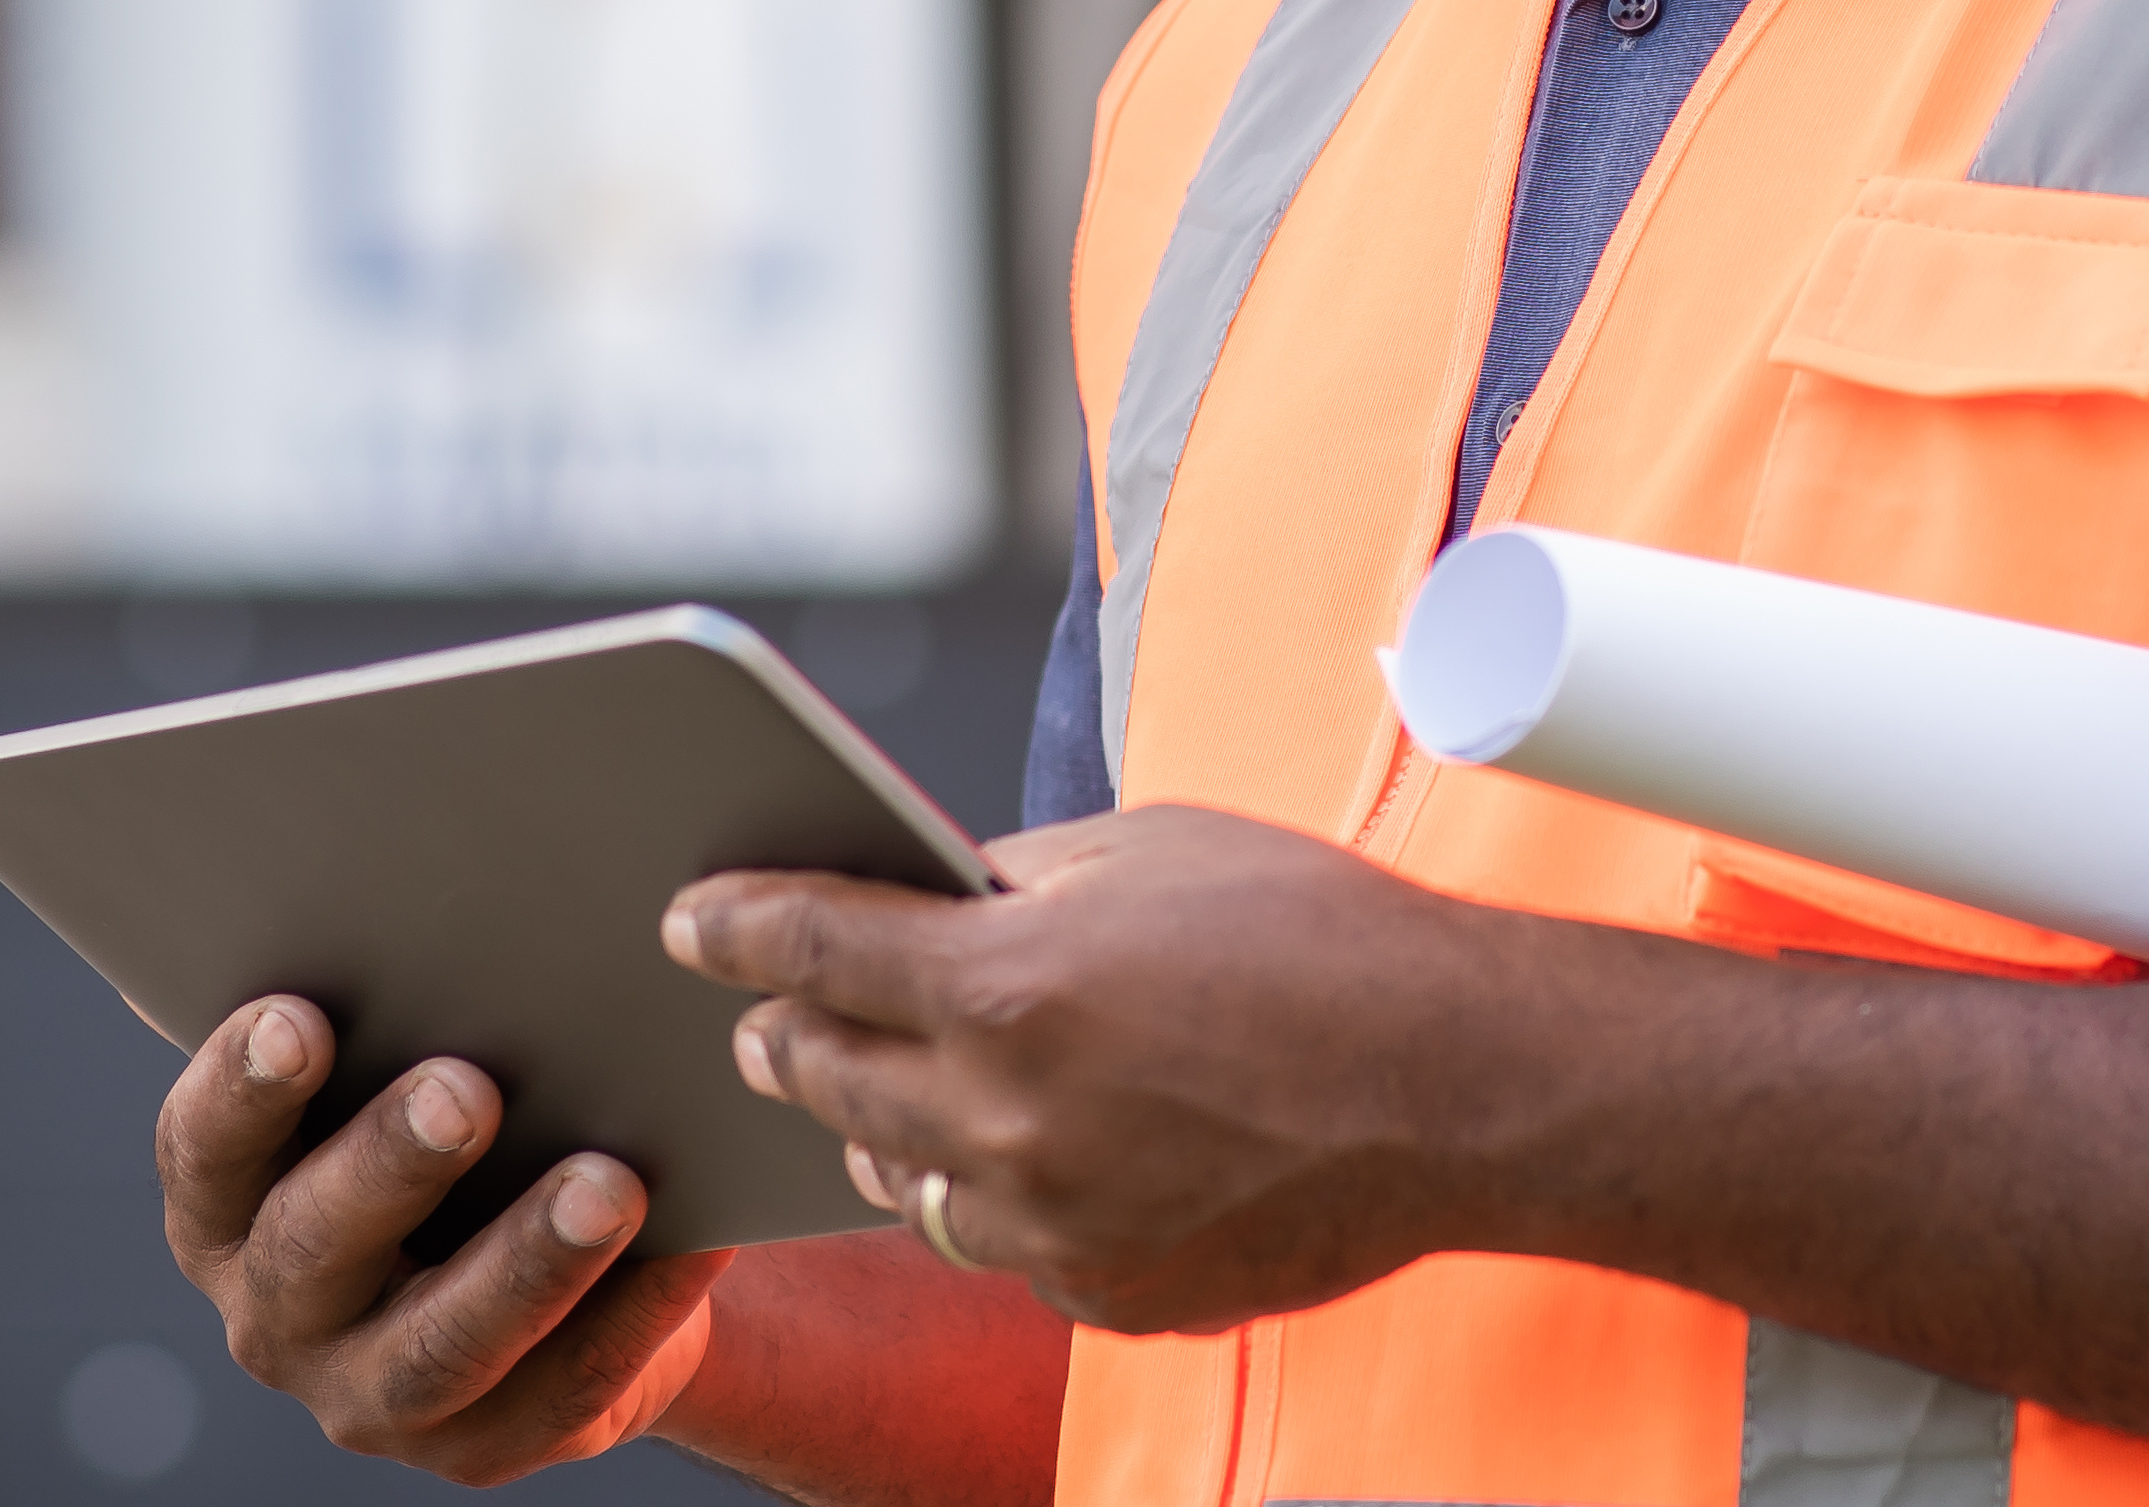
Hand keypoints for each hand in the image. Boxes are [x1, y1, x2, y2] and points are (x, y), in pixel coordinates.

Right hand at [156, 994, 731, 1482]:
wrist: (542, 1268)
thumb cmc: (455, 1116)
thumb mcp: (392, 1065)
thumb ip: (375, 997)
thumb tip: (378, 864)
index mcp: (225, 1201)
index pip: (203, 1145)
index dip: (240, 1087)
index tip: (300, 1016)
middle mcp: (275, 1310)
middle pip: (316, 1244)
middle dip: (393, 1162)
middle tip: (470, 1085)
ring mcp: (371, 1395)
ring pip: (441, 1344)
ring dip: (524, 1262)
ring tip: (609, 1183)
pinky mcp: (479, 1448)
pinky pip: (560, 1389)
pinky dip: (632, 1315)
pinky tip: (694, 1244)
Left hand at [665, 802, 1519, 1336]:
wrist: (1460, 1085)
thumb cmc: (1316, 937)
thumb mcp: (1149, 850)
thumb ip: (1014, 877)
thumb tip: (929, 890)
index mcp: (1007, 983)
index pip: (810, 950)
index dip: (732, 927)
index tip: (689, 921)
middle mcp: (1008, 1118)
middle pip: (825, 1079)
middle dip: (784, 1034)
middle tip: (765, 1012)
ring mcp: (1054, 1225)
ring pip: (901, 1183)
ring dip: (886, 1132)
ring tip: (897, 1089)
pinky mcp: (1106, 1297)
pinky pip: (1007, 1249)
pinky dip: (1004, 1200)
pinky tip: (1037, 1155)